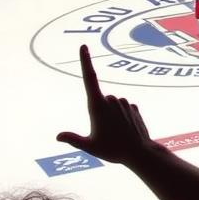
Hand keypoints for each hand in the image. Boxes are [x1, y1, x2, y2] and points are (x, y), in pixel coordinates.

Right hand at [57, 45, 155, 165]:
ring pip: (111, 105)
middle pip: (99, 101)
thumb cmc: (112, 150)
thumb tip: (58, 136)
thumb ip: (73, 139)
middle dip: (98, 113)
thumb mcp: (89, 146)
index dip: (86, 61)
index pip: (89, 78)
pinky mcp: (134, 107)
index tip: (84, 46)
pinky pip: (123, 110)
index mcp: (97, 105)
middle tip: (104, 132)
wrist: (140, 153)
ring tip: (115, 133)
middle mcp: (112, 99)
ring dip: (110, 116)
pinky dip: (121, 118)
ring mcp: (125, 102)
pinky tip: (125, 130)